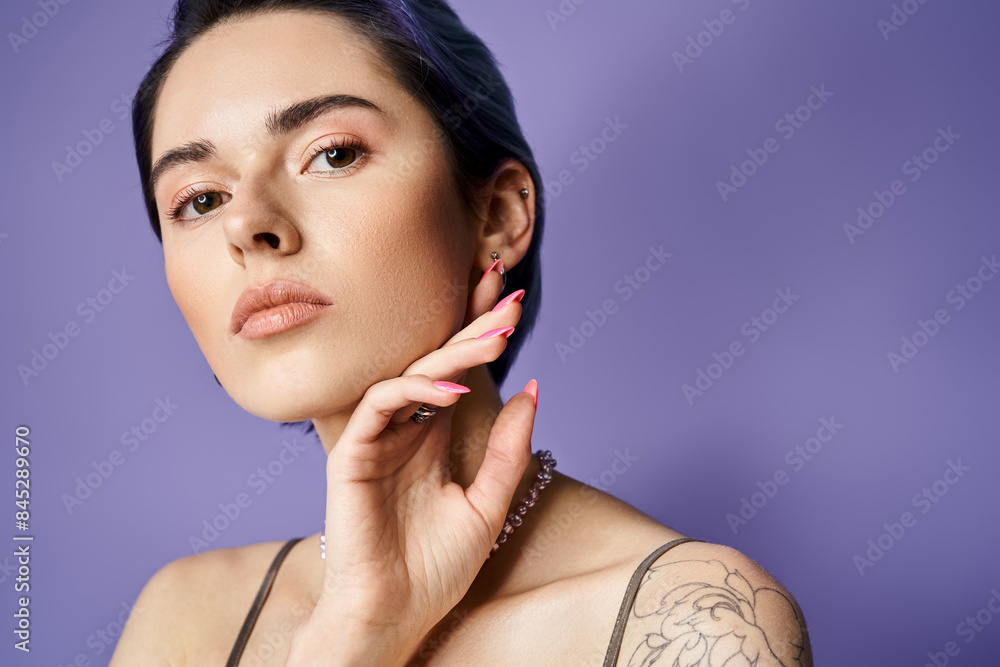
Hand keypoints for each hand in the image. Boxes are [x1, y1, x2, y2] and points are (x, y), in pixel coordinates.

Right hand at [289, 267, 535, 663]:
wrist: (395, 615)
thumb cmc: (435, 568)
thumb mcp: (488, 504)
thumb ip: (508, 451)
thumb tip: (533, 389)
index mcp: (433, 438)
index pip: (459, 373)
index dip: (481, 333)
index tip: (511, 297)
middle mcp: (405, 430)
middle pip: (438, 360)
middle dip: (472, 323)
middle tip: (505, 289)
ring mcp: (378, 439)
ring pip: (412, 373)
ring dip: (455, 351)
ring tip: (498, 335)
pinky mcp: (353, 453)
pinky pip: (381, 404)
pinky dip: (416, 390)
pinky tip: (454, 389)